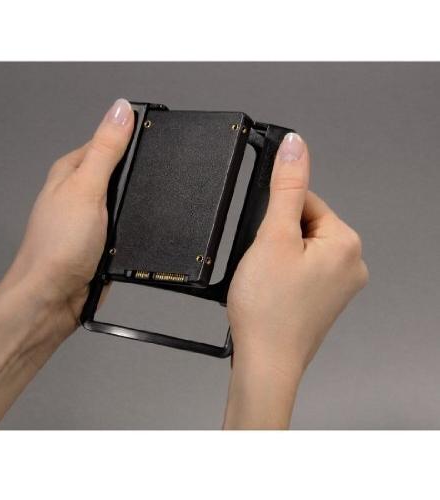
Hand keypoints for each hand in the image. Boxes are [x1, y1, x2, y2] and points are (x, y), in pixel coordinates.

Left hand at [1, 98, 133, 360]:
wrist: (54, 297)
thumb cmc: (57, 247)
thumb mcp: (86, 188)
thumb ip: (106, 149)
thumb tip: (120, 110)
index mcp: (71, 169)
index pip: (107, 139)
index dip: (132, 137)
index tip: (155, 137)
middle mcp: (79, 190)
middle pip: (120, 170)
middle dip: (138, 177)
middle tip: (150, 183)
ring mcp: (91, 216)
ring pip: (126, 199)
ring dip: (137, 204)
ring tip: (141, 209)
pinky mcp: (102, 239)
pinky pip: (126, 225)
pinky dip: (135, 226)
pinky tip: (137, 230)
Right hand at [224, 133, 368, 428]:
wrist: (264, 363)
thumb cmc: (269, 310)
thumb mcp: (273, 237)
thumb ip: (286, 187)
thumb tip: (295, 145)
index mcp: (346, 243)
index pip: (306, 201)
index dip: (275, 216)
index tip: (262, 241)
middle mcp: (351, 263)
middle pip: (302, 225)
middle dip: (275, 239)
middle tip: (263, 266)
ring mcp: (339, 285)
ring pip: (297, 248)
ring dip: (275, 257)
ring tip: (265, 283)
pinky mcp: (323, 299)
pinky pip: (299, 270)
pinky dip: (280, 274)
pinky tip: (270, 293)